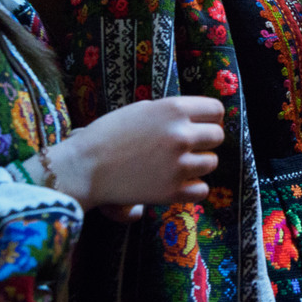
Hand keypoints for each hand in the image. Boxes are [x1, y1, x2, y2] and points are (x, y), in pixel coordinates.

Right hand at [43, 96, 224, 210]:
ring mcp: (179, 164)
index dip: (210, 117)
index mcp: (174, 109)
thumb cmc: (109, 134)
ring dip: (199, 164)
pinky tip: (177, 183)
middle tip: (188, 147)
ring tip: (178, 165)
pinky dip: (193, 188)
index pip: (216, 110)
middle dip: (205, 141)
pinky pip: (202, 190)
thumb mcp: (143, 110)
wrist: (84, 167)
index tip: (202, 124)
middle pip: (217, 136)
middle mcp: (181, 135)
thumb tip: (200, 118)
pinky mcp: (172, 191)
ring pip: (212, 163)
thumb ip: (172, 112)